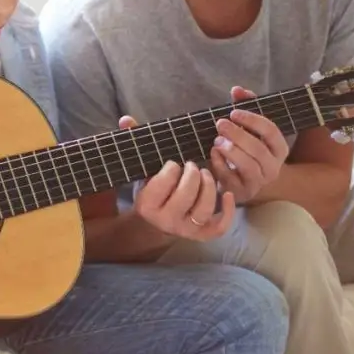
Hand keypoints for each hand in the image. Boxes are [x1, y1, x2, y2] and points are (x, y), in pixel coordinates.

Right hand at [120, 116, 235, 240]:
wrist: (156, 222)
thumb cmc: (152, 189)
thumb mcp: (143, 169)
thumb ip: (135, 144)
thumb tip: (126, 119)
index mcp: (147, 205)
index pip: (164, 182)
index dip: (172, 168)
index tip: (173, 163)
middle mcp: (166, 221)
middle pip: (186, 195)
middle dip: (192, 174)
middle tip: (192, 165)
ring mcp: (186, 230)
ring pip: (204, 209)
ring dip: (209, 187)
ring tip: (206, 174)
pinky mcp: (203, 234)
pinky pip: (220, 226)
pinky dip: (227, 210)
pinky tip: (227, 193)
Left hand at [209, 87, 289, 203]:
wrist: (242, 182)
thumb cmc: (246, 149)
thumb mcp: (249, 128)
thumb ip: (246, 106)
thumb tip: (237, 89)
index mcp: (279, 149)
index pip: (271, 132)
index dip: (252, 120)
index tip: (233, 112)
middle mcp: (273, 167)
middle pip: (259, 150)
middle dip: (238, 135)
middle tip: (220, 123)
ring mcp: (258, 182)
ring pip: (249, 166)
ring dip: (231, 151)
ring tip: (217, 140)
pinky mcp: (241, 193)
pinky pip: (231, 179)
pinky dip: (220, 165)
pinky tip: (212, 154)